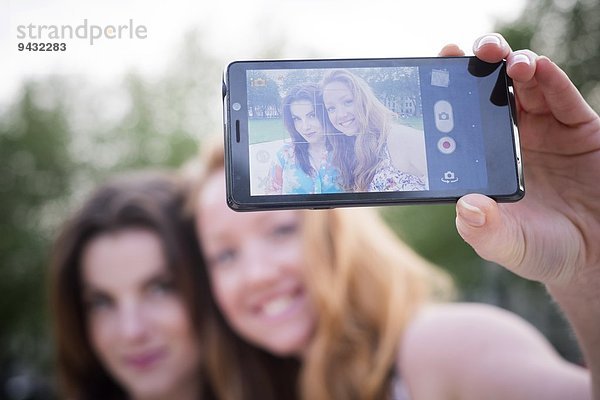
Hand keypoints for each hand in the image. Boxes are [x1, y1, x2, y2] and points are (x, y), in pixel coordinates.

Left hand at [442, 34, 599, 288]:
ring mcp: (543, 129)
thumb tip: (466, 207)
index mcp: (484, 160)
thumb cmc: (545, 250)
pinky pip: (560, 94)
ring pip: (522, 83)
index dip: (444, 96)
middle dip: (472, 67)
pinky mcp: (577, 126)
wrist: (597, 254)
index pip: (459, 121)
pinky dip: (548, 76)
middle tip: (456, 55)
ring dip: (508, 64)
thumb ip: (485, 230)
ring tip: (499, 60)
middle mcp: (509, 138)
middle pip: (487, 91)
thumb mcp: (509, 245)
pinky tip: (534, 67)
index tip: (428, 76)